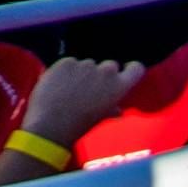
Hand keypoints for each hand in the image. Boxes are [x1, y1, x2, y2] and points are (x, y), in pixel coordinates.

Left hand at [17, 56, 143, 149]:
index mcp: (118, 87)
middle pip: (110, 65)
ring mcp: (85, 64)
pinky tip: (58, 85)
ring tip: (70, 89)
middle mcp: (105, 72)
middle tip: (91, 87)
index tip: (126, 71)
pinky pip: (70, 63)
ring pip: (87, 64)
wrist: (52, 123)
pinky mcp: (66, 61)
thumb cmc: (80, 125)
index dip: (131, 69)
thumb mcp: (100, 118)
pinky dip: (66, 71)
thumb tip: (117, 109)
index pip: (136, 69)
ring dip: (83, 72)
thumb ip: (111, 108)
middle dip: (103, 73)